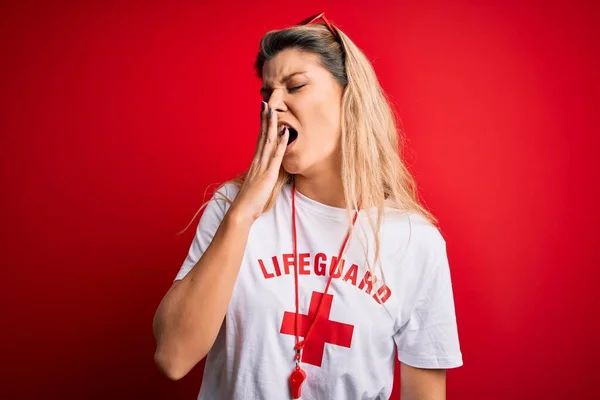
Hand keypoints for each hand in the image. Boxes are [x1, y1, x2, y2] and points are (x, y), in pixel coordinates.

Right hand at [229, 102, 288, 221]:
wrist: (242, 211)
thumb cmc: (250, 200)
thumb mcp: (258, 183)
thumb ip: (263, 174)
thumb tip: (269, 169)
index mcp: (256, 162)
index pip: (260, 139)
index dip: (262, 125)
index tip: (264, 111)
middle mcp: (258, 161)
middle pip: (262, 136)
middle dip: (265, 119)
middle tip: (266, 103)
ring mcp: (262, 166)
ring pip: (268, 141)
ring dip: (271, 125)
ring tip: (273, 110)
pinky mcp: (268, 174)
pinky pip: (276, 156)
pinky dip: (280, 143)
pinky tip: (285, 132)